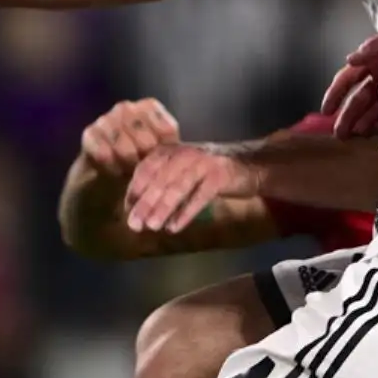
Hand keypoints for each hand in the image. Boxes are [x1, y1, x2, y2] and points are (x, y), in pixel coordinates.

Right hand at [80, 99, 179, 177]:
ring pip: (126, 151)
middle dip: (148, 163)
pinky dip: (112, 170)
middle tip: (144, 172)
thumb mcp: (162, 155)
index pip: (168, 131)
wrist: (106, 179)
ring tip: (130, 173)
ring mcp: (105, 119)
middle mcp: (126, 108)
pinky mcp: (89, 134)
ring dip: (130, 169)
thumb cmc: (141, 164)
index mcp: (149, 107)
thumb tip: (185, 153)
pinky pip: (105, 156)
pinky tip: (114, 172)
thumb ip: (173, 149)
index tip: (162, 163)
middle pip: (148, 142)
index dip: (166, 154)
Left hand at [124, 143, 258, 234]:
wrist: (250, 164)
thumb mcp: (183, 170)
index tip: (127, 210)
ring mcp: (203, 162)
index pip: (146, 168)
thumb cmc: (209, 171)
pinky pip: (199, 196)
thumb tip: (137, 208)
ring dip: (163, 208)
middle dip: (145, 203)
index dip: (135, 189)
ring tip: (152, 227)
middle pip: (160, 179)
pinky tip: (175, 227)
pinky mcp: (220, 175)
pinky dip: (185, 213)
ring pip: (178, 187)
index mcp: (171, 150)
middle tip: (134, 225)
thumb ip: (162, 183)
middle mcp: (185, 153)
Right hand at [321, 33, 377, 138]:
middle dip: (347, 115)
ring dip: (362, 121)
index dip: (335, 94)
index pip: (347, 78)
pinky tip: (373, 132)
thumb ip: (373, 47)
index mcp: (373, 60)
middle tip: (340, 134)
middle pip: (358, 97)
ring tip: (355, 135)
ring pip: (373, 107)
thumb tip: (350, 58)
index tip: (325, 111)